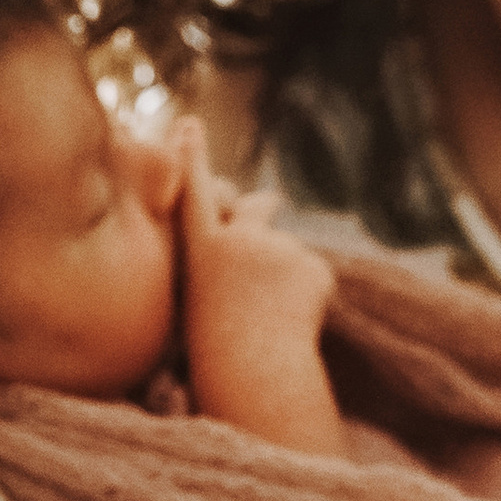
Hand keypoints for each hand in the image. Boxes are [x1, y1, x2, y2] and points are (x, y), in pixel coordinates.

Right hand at [173, 129, 337, 435]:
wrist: (256, 376)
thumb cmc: (219, 353)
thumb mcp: (203, 301)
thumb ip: (222, 260)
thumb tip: (255, 228)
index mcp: (201, 251)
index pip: (193, 193)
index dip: (190, 156)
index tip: (188, 124)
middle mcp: (238, 239)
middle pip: (255, 205)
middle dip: (262, 204)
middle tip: (270, 202)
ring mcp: (276, 248)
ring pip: (288, 248)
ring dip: (287, 271)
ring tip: (276, 315)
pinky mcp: (311, 264)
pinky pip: (313, 274)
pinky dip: (308, 295)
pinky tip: (297, 321)